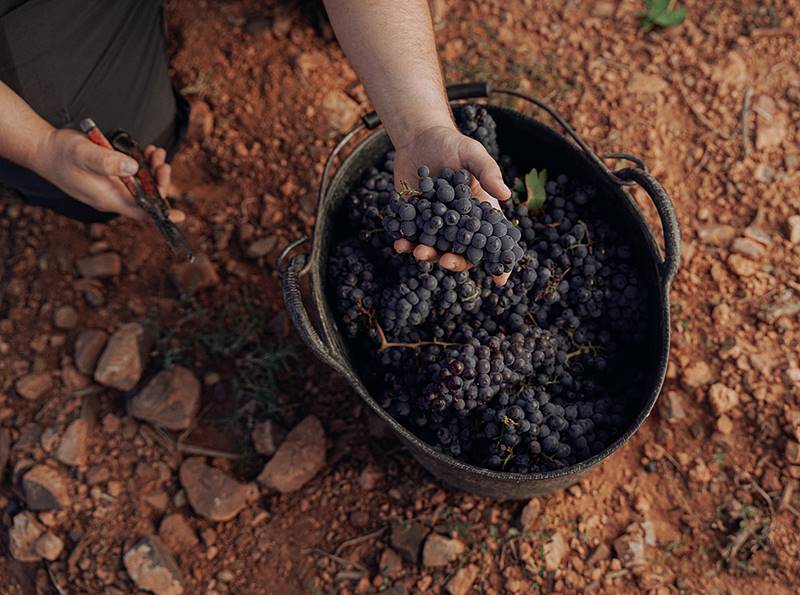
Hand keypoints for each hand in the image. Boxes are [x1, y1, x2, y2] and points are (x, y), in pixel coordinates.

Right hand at [32, 128, 172, 219]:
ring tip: (156, 152)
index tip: (180, 215)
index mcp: (108, 199)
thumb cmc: (60, 153)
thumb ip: (106, 161)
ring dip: (153, 170)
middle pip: (147, 198)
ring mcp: (113, 187)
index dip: (162, 215)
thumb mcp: (83, 153)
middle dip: (159, 181)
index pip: (141, 213)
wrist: (42, 148)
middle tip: (161, 161)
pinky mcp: (111, 177)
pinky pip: (134, 176)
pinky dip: (144, 164)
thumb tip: (133, 168)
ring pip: (143, 185)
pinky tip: (147, 152)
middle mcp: (113, 197)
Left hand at [393, 124, 512, 283]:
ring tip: (418, 252)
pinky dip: (405, 244)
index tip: (500, 279)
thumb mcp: (473, 154)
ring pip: (434, 250)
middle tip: (446, 261)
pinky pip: (410, 238)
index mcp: (480, 213)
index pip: (493, 242)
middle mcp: (459, 225)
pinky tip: (399, 244)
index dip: (499, 263)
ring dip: (427, 256)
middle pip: (462, 253)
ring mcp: (435, 225)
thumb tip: (506, 194)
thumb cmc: (453, 144)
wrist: (419, 138)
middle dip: (455, 262)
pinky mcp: (413, 221)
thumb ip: (488, 172)